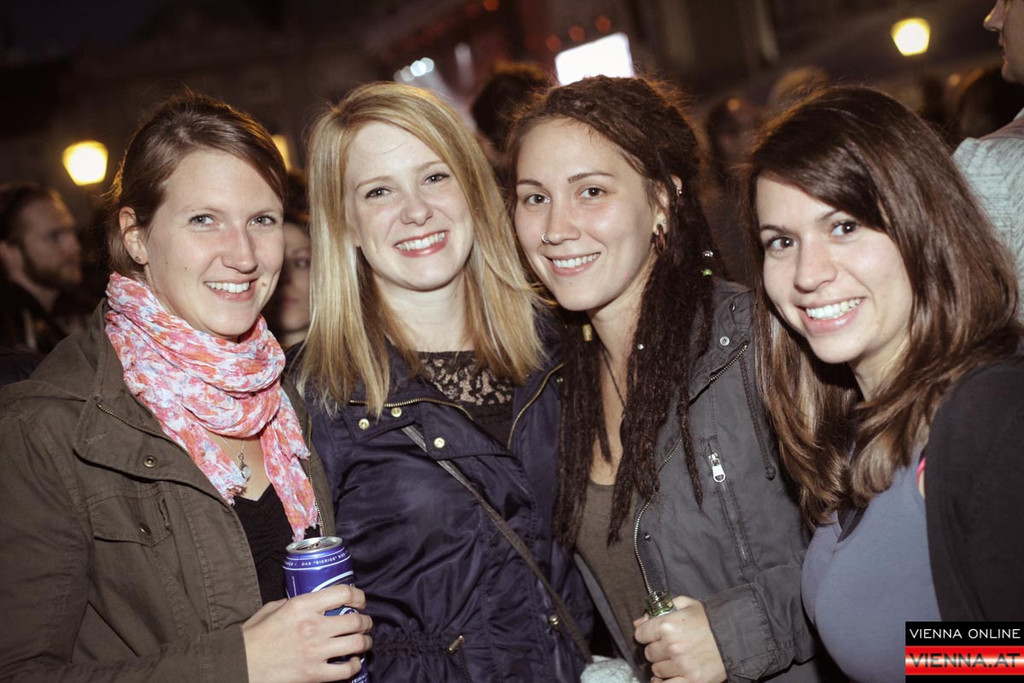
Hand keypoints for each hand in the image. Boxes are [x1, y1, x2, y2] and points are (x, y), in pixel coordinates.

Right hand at [243, 584, 372, 682]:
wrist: (239, 665)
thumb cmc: (254, 636)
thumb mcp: (273, 608)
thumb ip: (296, 603)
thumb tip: (316, 602)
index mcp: (301, 606)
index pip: (342, 593)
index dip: (358, 596)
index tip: (360, 601)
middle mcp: (312, 627)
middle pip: (356, 620)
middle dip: (366, 621)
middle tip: (365, 623)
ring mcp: (315, 652)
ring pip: (357, 644)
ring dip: (365, 642)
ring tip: (364, 641)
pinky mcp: (314, 674)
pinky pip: (346, 670)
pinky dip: (355, 665)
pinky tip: (353, 662)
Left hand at [633, 595, 725, 682]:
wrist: (736, 637)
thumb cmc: (710, 620)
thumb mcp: (687, 605)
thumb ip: (660, 608)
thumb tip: (638, 622)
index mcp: (667, 625)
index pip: (640, 634)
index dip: (646, 634)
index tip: (652, 635)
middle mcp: (672, 646)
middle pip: (649, 653)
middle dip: (656, 650)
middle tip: (669, 647)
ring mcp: (681, 665)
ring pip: (656, 670)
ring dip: (663, 666)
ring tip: (675, 660)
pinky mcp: (691, 681)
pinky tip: (668, 677)